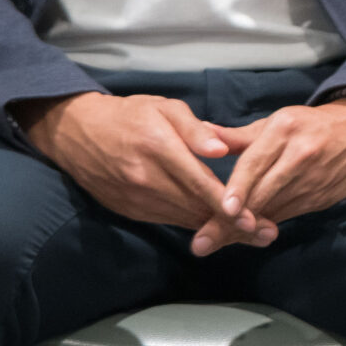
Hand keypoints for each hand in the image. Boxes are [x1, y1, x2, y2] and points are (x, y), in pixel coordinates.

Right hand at [13, 91, 269, 245]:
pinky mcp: (130, 210)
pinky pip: (168, 221)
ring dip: (217, 230)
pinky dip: (194, 226)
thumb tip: (222, 149)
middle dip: (233, 224)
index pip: (200, 184)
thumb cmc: (130, 114)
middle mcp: (146, 179)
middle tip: (268, 234)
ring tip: (252, 237)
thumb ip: (195, 129)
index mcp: (159, 149)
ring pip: (184, 220)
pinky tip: (217, 229)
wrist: (77, 134)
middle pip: (196, 209)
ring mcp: (136, 199)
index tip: (255, 219)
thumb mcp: (164, 107)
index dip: (229, 205)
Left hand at [198, 97, 345, 254]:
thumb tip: (203, 133)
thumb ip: (239, 135)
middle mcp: (299, 155)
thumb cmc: (312, 125)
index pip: (255, 162)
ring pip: (272, 210)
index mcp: (285, 129)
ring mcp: (313, 180)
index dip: (238, 188)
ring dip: (242, 230)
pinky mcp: (321, 199)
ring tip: (214, 244)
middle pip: (260, 194)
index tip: (221, 208)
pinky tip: (243, 238)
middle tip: (201, 243)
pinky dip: (264, 227)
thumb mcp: (278, 121)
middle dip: (229, 222)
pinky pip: (286, 216)